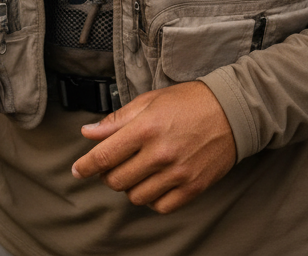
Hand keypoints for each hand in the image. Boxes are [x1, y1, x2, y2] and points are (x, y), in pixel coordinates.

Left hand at [71, 81, 236, 213]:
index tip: (77, 170)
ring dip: (129, 186)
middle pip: (116, 180)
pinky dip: (151, 198)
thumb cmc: (188, 102)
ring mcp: (177, 173)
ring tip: (136, 171)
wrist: (231, 112)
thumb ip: (118, 120)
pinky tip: (153, 183)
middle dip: (107, 174)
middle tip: (113, 164)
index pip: (104, 156)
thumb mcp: (150, 101)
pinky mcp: (193, 188)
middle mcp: (160, 153)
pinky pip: (160, 206)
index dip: (85, 166)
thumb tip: (89, 133)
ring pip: (136, 196)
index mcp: (146, 128)